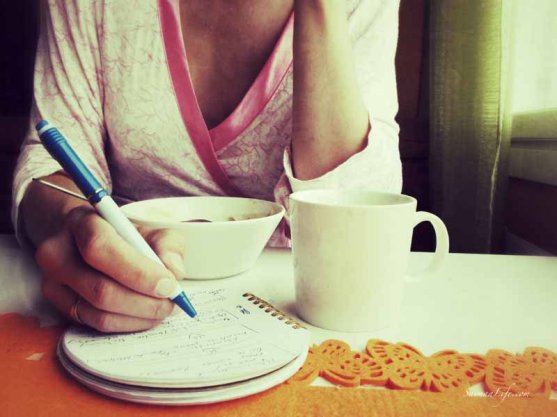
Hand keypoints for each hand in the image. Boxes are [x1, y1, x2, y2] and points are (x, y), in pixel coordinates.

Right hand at [35, 206, 186, 332]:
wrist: (86, 240)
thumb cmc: (122, 235)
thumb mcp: (149, 229)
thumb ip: (167, 245)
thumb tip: (174, 272)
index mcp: (81, 223)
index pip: (102, 248)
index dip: (138, 271)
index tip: (168, 284)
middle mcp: (57, 253)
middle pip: (101, 289)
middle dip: (144, 301)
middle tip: (172, 302)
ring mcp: (53, 283)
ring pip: (99, 312)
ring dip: (139, 317)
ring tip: (163, 309)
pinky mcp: (59, 306)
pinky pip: (96, 324)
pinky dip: (128, 324)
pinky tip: (146, 315)